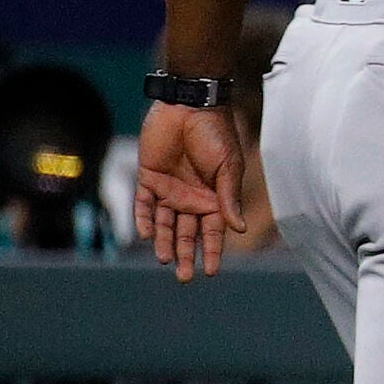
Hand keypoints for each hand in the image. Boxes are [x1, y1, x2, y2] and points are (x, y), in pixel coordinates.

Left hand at [134, 101, 246, 280]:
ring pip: (165, 224)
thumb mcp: (228, 167)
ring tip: (164, 260)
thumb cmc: (216, 134)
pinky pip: (144, 204)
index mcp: (214, 198)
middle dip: (186, 255)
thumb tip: (239, 229)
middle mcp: (191, 198)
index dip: (213, 252)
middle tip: (184, 277)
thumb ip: (228, 198)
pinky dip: (144, 219)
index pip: (214, 232)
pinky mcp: (148, 178)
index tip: (212, 272)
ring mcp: (169, 189)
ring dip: (164, 242)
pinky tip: (146, 234)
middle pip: (187, 234)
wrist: (189, 106)